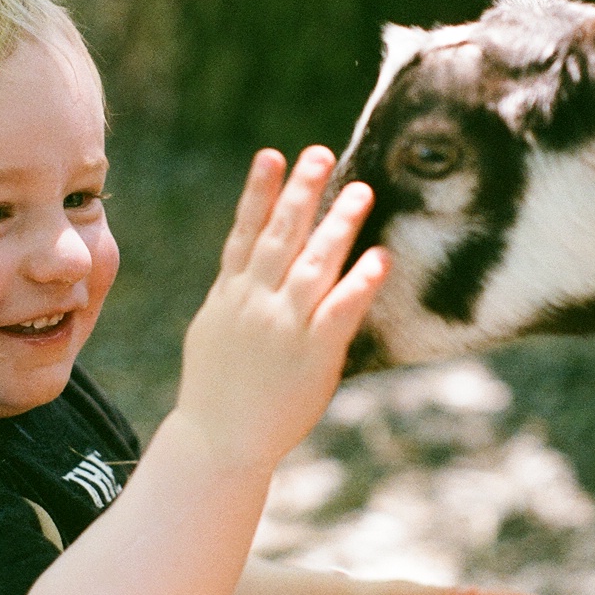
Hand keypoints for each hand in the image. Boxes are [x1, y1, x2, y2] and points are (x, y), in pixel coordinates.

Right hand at [176, 147, 388, 468]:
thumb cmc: (217, 387)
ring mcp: (283, 326)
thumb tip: (244, 261)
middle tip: (321, 153)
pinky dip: (359, 283)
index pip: (245, 233)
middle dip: (301, 192)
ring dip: (337, 224)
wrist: (219, 442)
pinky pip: (339, 311)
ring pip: (314, 265)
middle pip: (281, 237)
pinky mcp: (312, 354)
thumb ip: (233, 293)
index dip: (259, 193)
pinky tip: (380, 257)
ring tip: (361, 190)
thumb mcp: (214, 330)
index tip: (272, 155)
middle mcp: (255, 302)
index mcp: (230, 294)